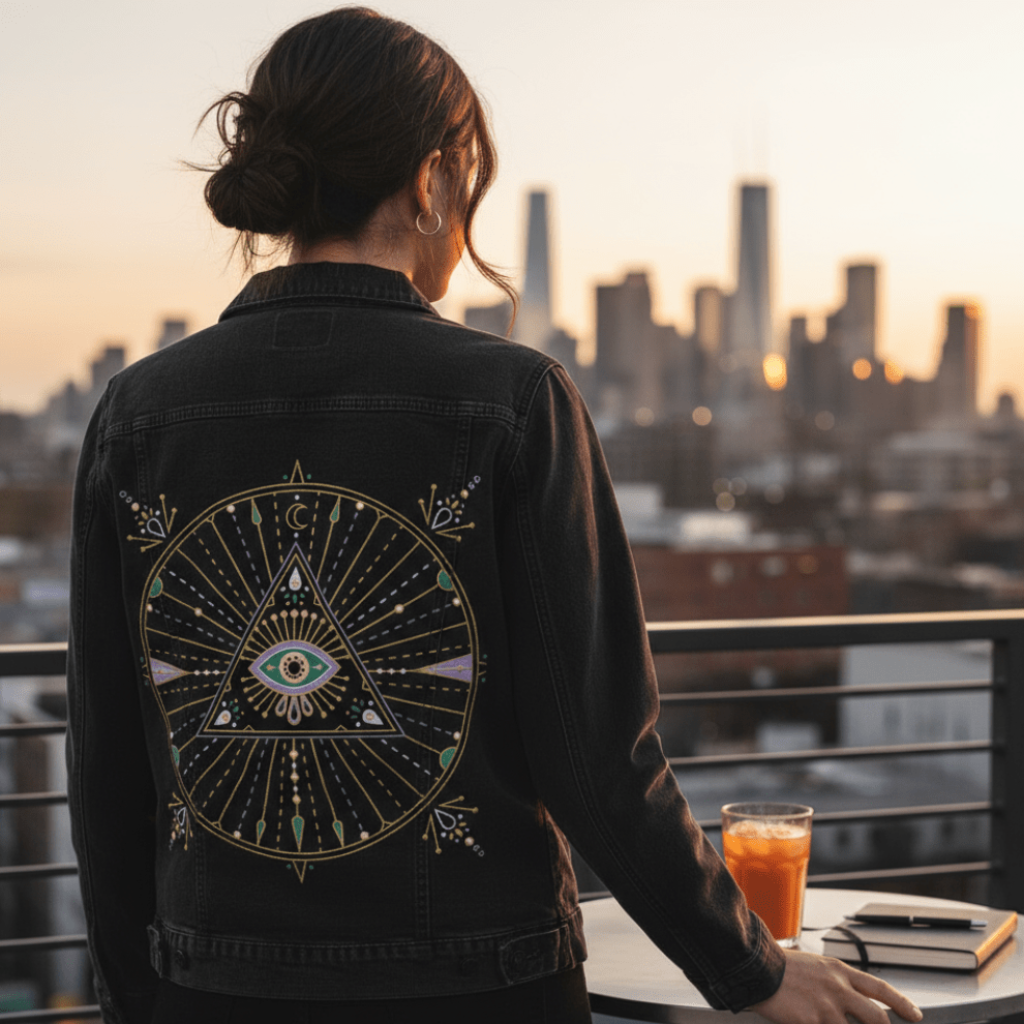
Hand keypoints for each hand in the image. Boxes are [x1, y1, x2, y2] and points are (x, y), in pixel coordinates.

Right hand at [751, 948, 922, 1023]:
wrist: (757, 966)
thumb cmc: (780, 966)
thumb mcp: (814, 966)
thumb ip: (834, 982)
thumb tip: (849, 998)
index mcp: (839, 971)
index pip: (880, 988)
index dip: (902, 1003)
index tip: (916, 1015)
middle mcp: (838, 988)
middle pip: (877, 1018)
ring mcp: (827, 1007)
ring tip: (830, 1021)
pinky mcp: (812, 1022)